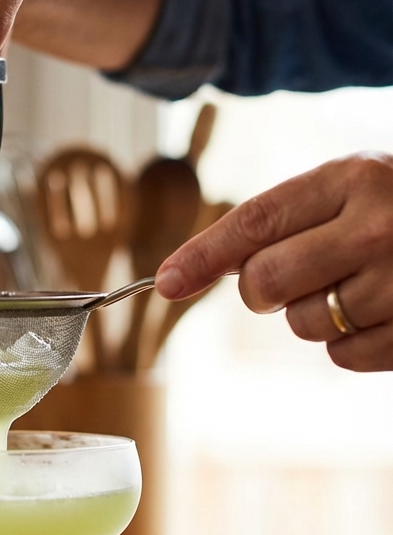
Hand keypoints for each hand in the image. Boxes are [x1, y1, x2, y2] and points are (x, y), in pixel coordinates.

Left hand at [155, 153, 392, 371]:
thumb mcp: (355, 185)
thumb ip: (287, 218)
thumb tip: (188, 273)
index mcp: (353, 179)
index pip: (254, 223)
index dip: (201, 257)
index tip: (164, 284)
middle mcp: (377, 227)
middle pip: (266, 284)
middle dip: (263, 289)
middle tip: (294, 276)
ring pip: (303, 325)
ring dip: (314, 314)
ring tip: (357, 284)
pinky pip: (344, 356)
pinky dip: (350, 342)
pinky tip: (381, 310)